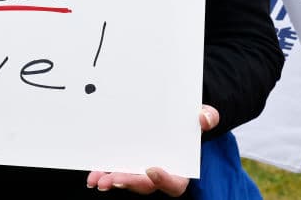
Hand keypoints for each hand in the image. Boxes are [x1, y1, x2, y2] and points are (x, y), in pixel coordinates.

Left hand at [86, 105, 218, 194]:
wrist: (173, 115)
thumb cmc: (188, 119)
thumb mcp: (200, 115)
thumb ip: (207, 116)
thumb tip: (204, 118)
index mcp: (180, 167)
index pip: (175, 184)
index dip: (165, 180)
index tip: (152, 170)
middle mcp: (159, 172)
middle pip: (145, 184)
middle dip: (129, 182)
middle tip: (114, 178)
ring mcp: (140, 169)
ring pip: (126, 180)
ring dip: (111, 180)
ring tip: (98, 179)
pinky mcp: (126, 162)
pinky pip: (114, 171)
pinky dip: (103, 173)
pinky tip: (93, 175)